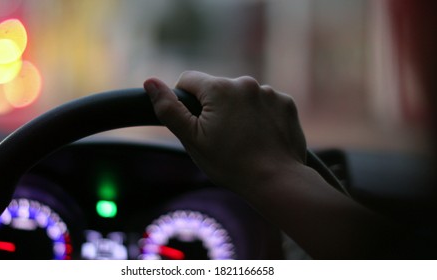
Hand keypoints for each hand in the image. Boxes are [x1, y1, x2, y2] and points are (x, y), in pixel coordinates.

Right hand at [144, 71, 399, 258]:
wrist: (276, 181)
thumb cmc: (230, 164)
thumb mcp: (192, 139)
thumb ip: (169, 109)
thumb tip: (150, 82)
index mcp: (219, 88)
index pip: (188, 81)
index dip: (186, 102)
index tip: (196, 125)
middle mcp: (245, 82)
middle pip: (217, 89)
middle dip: (214, 108)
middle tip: (220, 138)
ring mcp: (269, 92)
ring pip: (241, 97)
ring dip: (238, 111)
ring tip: (243, 141)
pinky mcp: (286, 103)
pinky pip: (264, 104)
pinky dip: (261, 116)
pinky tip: (261, 138)